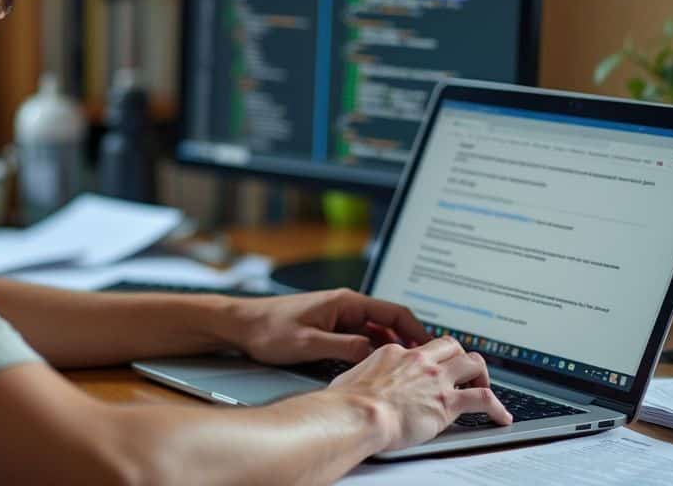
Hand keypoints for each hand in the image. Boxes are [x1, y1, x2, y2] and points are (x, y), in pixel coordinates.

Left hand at [228, 288, 431, 365]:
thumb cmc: (268, 329)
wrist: (240, 326)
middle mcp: (345, 306)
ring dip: (391, 349)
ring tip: (407, 370)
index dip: (417, 330)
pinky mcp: (330, 329)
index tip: (432, 347)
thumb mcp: (310, 343)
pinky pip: (360, 339)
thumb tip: (375, 353)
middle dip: (409, 342)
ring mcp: (338, 317)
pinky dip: (373, 352)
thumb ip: (345, 347)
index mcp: (346, 302)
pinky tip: (378, 368)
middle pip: (389, 323)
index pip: (394, 312)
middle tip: (426, 364)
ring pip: (375, 333)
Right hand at [329, 337, 511, 450]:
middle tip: (463, 373)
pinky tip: (501, 417)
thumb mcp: (349, 378)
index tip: (433, 368)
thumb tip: (352, 385)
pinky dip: (497, 408)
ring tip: (484, 388)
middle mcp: (419, 361)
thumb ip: (360, 377)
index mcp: (395, 353)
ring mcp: (436, 379)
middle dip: (461, 358)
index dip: (431, 359)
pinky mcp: (448, 402)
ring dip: (481, 375)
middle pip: (453, 346)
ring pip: (473, 363)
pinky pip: (484, 399)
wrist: (359, 414)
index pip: (422, 349)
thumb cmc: (347, 403)